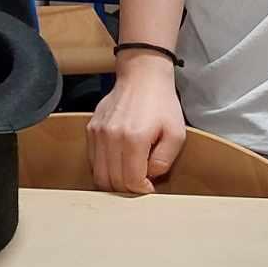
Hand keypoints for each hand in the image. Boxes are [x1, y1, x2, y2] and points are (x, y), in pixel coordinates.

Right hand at [86, 58, 187, 193]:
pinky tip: (120, 163)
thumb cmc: (161, 104)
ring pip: (99, 175)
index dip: (142, 190)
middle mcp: (111, 137)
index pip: (131, 181)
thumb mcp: (176, 134)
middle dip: (128, 189)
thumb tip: (149, 177)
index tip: (150, 187)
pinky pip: (93, 161)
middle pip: (112, 181)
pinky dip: (105, 169)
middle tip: (141, 183)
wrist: (142, 77)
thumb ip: (164, 161)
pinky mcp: (91, 130)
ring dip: (114, 182)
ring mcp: (98, 133)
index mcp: (134, 139)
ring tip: (130, 175)